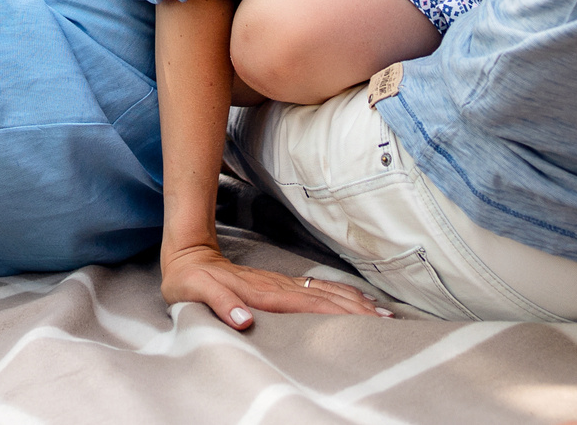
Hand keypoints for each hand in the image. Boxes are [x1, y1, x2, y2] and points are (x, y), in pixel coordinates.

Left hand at [160, 239, 385, 329]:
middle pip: (326, 298)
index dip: (339, 313)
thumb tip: (245, 322)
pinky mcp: (278, 285)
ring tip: (381, 313)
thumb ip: (221, 305)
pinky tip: (353, 300)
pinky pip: (316, 289)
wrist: (187, 254)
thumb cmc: (190, 281)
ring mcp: (280, 284)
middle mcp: (279, 287)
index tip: (366, 321)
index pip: (310, 304)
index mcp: (264, 294)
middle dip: (358, 310)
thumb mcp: (197, 292)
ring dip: (354, 302)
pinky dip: (339, 294)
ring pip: (325, 291)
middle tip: (389, 323)